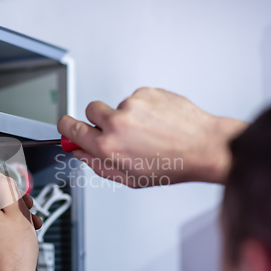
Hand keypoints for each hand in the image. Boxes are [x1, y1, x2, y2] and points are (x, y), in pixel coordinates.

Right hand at [58, 87, 247, 186]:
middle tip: (117, 131)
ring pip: (117, 105)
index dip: (66, 127)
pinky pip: (136, 99)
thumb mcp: (130, 178)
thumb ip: (98, 166)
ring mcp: (132, 104)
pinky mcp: (147, 92)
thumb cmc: (172, 165)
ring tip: (149, 132)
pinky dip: (144, 109)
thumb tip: (81, 152)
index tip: (67, 127)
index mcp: (108, 146)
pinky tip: (158, 122)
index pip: (70, 128)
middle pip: (90, 110)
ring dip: (127, 116)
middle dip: (99, 119)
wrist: (205, 147)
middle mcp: (116, 122)